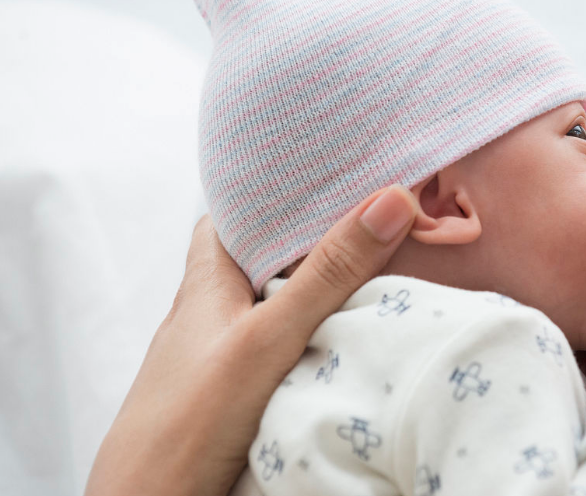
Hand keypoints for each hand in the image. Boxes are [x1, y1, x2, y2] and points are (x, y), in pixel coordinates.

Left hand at [85, 186, 417, 495]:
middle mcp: (213, 307)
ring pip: (277, 299)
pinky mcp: (239, 388)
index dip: (277, 189)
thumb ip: (328, 274)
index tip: (330, 171)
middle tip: (369, 214)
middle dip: (313, 236)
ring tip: (372, 261)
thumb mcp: (269, 336)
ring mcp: (225, 350)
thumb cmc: (192, 416)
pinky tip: (343, 332)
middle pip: (265, 254)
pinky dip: (313, 329)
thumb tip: (391, 200)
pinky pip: (283, 341)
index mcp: (207, 277)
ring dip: (318, 285)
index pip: (238, 211)